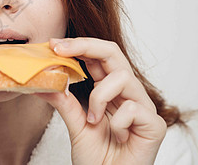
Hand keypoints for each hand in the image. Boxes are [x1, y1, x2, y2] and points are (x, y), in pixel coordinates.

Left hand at [36, 37, 166, 164]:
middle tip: (61, 49)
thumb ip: (64, 101)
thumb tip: (43, 81)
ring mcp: (142, 107)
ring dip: (99, 96)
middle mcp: (127, 93)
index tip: (54, 44)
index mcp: (109, 90)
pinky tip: (116, 137)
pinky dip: (118, 122)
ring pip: (122, 77)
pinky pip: (133, 107)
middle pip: (113, 53)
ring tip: (93, 120)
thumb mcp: (75, 124)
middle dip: (86, 46)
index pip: (98, 57)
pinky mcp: (154, 124)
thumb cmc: (97, 158)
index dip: (78, 46)